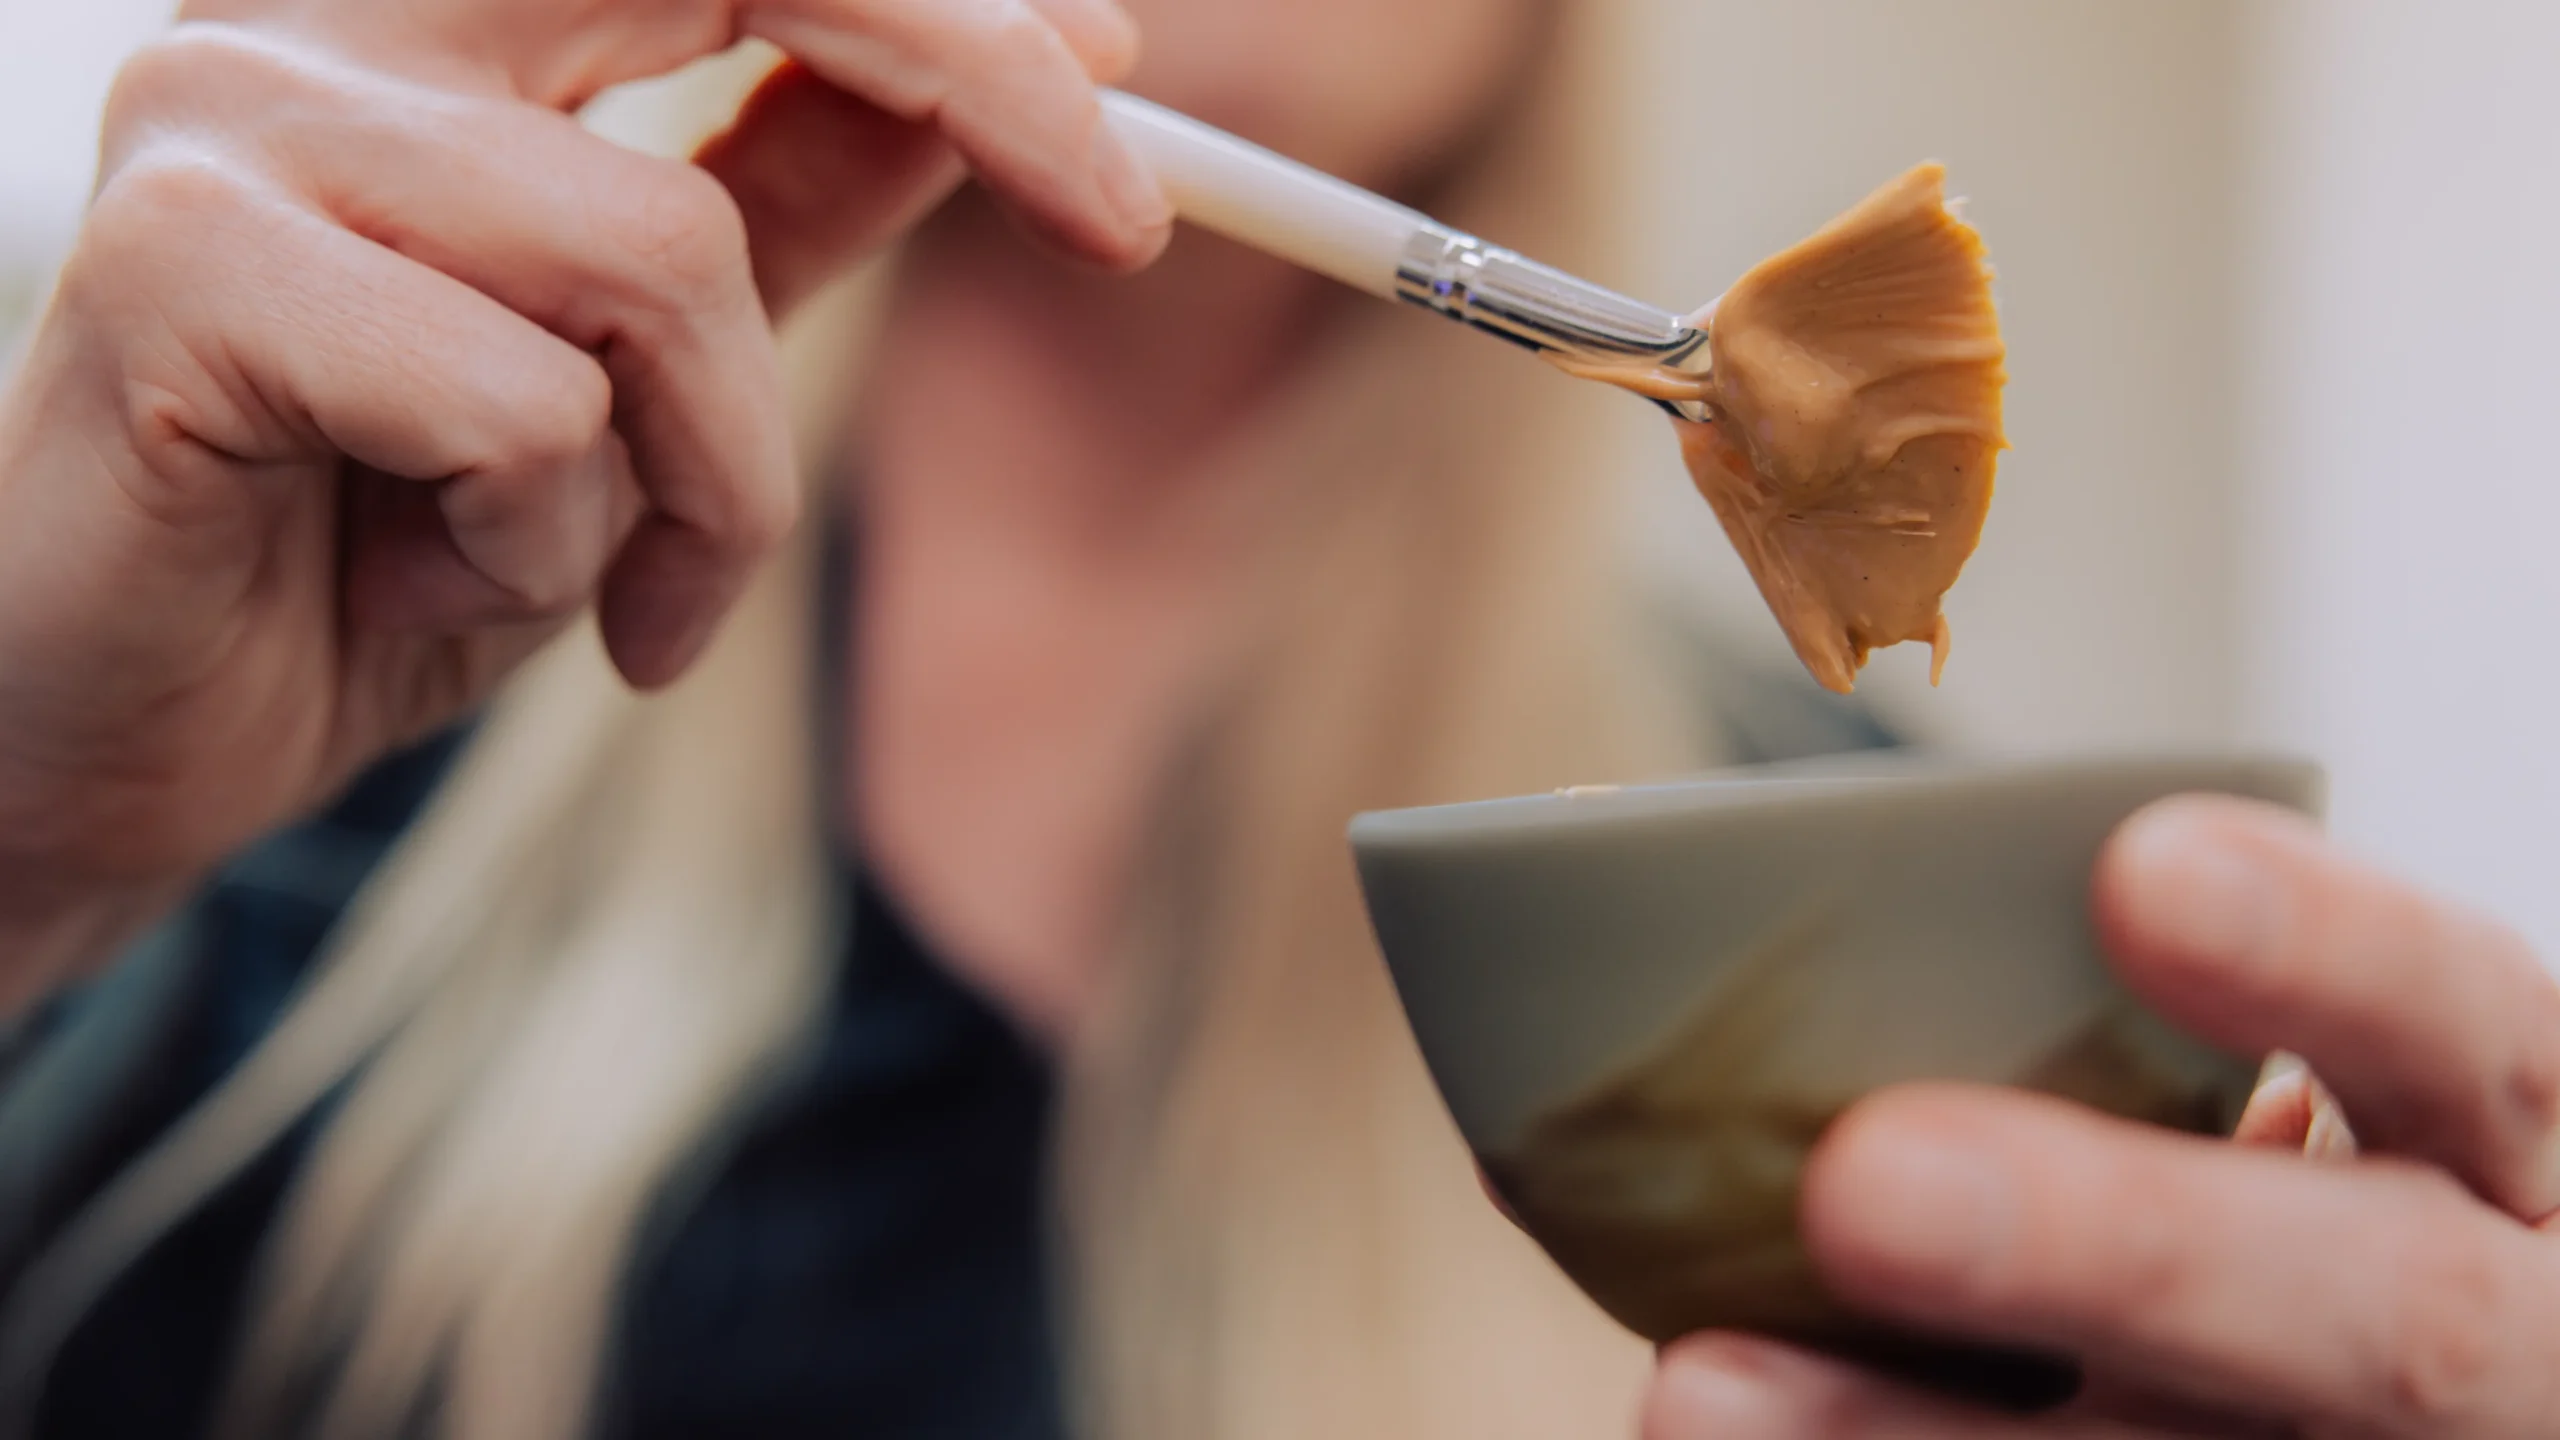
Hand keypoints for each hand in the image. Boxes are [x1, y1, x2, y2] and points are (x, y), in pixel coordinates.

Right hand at [0, 0, 1169, 1004]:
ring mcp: (235, 121)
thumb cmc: (376, 550)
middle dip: (965, 69)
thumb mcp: (649, 379)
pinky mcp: (177, 267)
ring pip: (662, 256)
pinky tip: (438, 582)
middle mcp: (318, 16)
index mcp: (433, 18)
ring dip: (706, 478)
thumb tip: (1007, 86)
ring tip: (610, 585)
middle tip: (1119, 217)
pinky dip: (557, 548)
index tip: (1118, 74)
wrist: (131, 739)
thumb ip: (790, 206)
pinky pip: (531, 407)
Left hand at [1640, 795, 2559, 1437]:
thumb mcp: (2313, 1103)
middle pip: (2374, 1318)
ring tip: (1699, 1389)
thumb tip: (1716, 975)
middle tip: (1865, 1184)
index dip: (2329, 953)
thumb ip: (2121, 1042)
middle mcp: (2497, 1336)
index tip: (2142, 870)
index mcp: (2511, 1150)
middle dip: (2117, 1249)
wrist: (2418, 1411)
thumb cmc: (2303, 1196)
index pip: (2468, 1030)